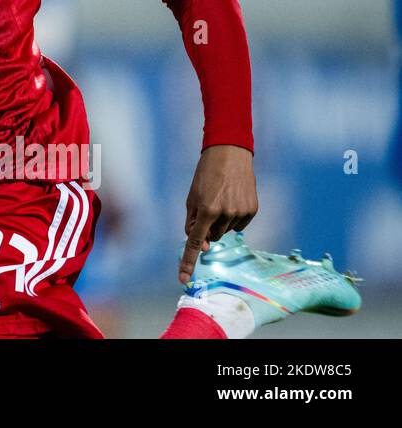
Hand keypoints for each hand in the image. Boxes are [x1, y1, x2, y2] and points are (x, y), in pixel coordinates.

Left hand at [178, 144, 257, 283]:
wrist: (230, 155)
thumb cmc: (206, 175)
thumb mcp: (192, 197)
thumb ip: (192, 221)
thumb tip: (200, 243)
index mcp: (206, 210)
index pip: (195, 242)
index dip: (188, 262)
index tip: (183, 279)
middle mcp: (225, 214)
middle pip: (212, 236)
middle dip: (207, 227)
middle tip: (208, 205)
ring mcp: (241, 213)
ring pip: (226, 231)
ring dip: (221, 221)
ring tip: (221, 197)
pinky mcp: (252, 210)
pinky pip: (239, 225)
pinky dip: (233, 217)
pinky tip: (233, 200)